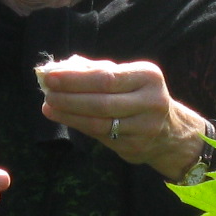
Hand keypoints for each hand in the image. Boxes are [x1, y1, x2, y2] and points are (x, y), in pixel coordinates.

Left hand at [36, 56, 207, 180]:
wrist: (169, 130)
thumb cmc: (137, 94)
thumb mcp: (125, 76)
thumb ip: (93, 70)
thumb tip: (57, 68)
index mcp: (148, 76)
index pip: (106, 77)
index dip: (75, 78)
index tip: (50, 75)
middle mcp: (151, 101)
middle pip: (102, 101)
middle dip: (69, 97)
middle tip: (46, 92)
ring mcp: (145, 127)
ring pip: (99, 122)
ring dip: (69, 114)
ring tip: (48, 106)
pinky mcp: (136, 147)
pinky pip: (101, 136)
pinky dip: (78, 126)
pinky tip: (64, 117)